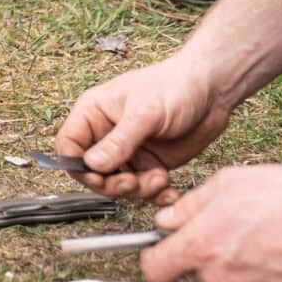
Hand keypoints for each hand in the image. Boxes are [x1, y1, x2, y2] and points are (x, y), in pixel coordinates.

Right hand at [54, 57, 231, 203]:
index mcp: (94, 113)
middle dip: (112, 184)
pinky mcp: (150, 163)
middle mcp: (107, 134)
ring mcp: (129, 150)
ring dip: (138, 190)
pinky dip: (156, 194)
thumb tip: (92, 165)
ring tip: (160, 179)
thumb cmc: (174, 87)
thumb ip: (119, 141)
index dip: (77, 166)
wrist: (212, 91)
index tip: (98, 177)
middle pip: (92, 171)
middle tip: (134, 183)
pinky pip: (144, 188)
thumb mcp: (144, 113)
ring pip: (118, 184)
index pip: (69, 145)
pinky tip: (170, 190)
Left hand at [143, 165, 281, 281]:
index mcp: (202, 247)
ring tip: (263, 238)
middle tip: (232, 230)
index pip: (154, 269)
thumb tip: (166, 220)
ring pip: (228, 281)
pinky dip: (264, 276)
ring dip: (237, 264)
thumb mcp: (230, 183)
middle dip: (207, 254)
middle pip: (197, 272)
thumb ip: (190, 205)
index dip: (155, 257)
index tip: (161, 250)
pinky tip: (280, 255)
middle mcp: (222, 279)